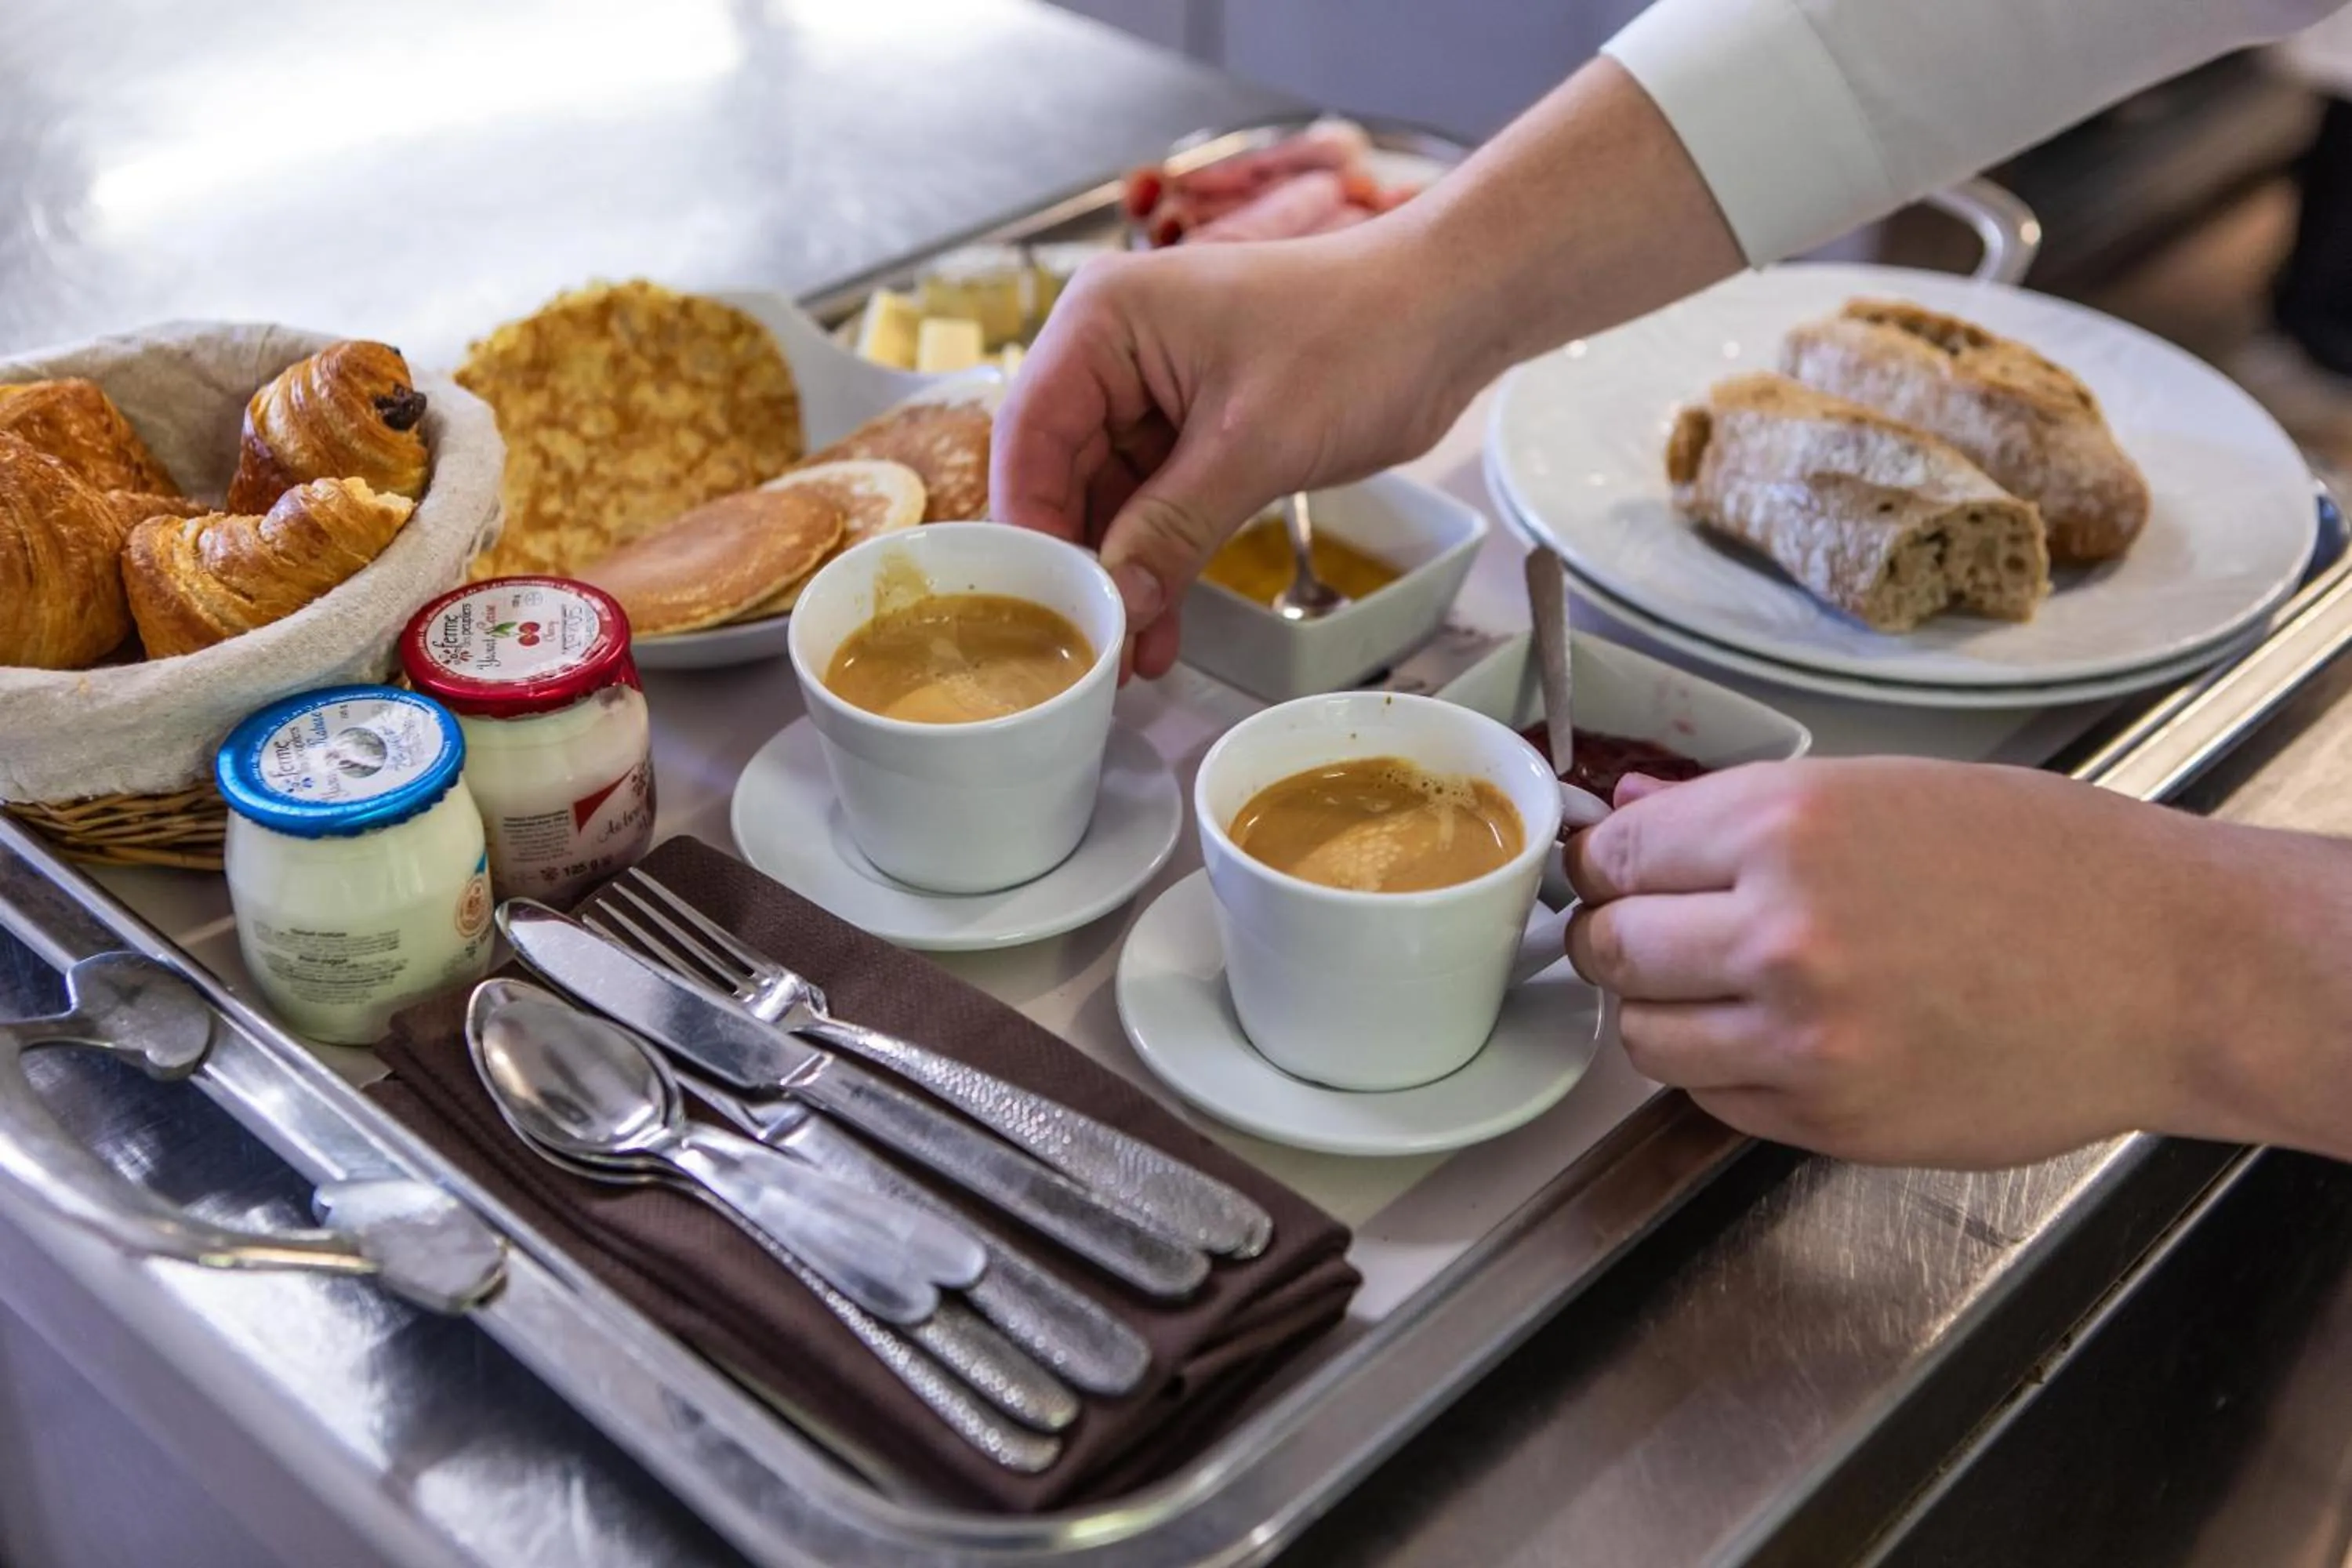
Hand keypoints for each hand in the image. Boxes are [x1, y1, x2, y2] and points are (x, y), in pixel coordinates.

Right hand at [989, 225, 1484, 677]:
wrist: (1448, 313)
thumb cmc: (1359, 337)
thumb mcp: (1255, 444)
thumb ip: (1172, 527)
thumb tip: (1115, 601)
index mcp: (1103, 322)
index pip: (1030, 435)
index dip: (1030, 525)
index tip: (1042, 602)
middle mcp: (1113, 351)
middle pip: (1059, 472)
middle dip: (1078, 561)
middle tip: (1087, 644)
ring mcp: (1153, 392)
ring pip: (1107, 499)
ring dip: (1121, 573)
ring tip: (1130, 652)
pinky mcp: (1194, 429)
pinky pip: (1155, 505)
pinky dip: (1159, 560)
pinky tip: (1161, 622)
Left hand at [1562, 758, 2248, 1167]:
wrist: (2169, 969)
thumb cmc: (2045, 864)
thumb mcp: (1884, 792)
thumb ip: (1735, 809)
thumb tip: (1630, 808)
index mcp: (1785, 828)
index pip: (1614, 855)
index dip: (1601, 866)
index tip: (1610, 873)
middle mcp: (1779, 934)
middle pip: (1610, 949)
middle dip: (1617, 938)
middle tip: (1650, 930)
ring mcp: (1803, 1040)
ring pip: (1644, 1036)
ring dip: (1660, 1011)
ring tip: (1716, 986)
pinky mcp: (1831, 1121)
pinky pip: (1713, 1098)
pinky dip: (1720, 1070)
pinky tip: (1775, 1035)